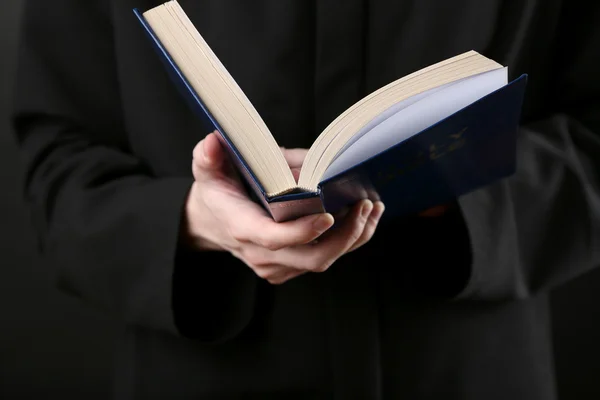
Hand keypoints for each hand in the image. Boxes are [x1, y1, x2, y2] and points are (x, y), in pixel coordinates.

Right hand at [182, 132, 384, 284]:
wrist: (211, 221)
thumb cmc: (217, 189)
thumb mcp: (207, 168)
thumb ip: (209, 156)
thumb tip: (215, 141)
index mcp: (242, 227)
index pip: (274, 238)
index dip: (303, 231)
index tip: (328, 216)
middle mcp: (260, 254)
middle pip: (311, 257)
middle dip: (344, 236)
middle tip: (365, 205)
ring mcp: (277, 265)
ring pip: (322, 261)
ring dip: (353, 238)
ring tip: (373, 208)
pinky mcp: (290, 266)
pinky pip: (323, 260)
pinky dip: (348, 241)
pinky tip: (365, 218)